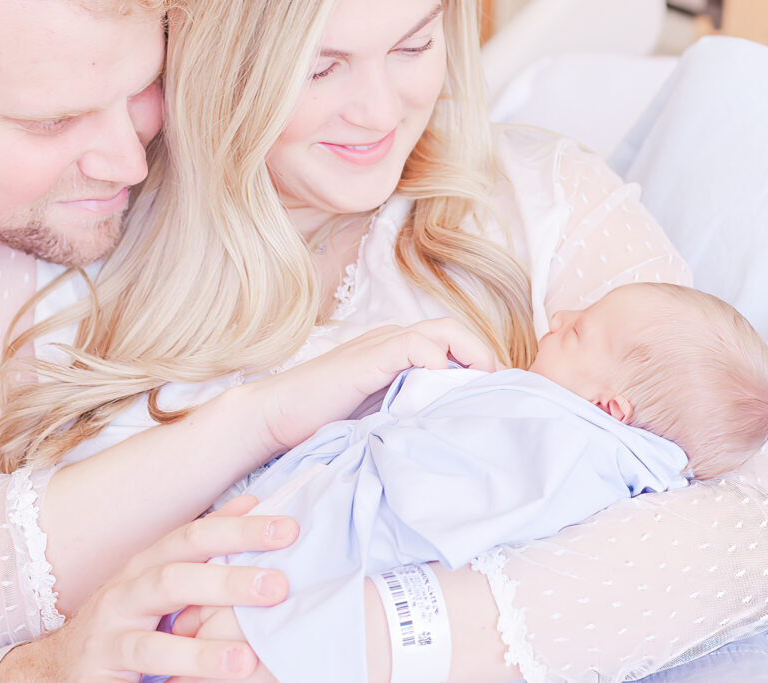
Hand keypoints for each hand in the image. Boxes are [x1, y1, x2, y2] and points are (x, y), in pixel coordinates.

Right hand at [0, 496, 297, 681]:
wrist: (64, 664)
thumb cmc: (130, 618)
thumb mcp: (168, 577)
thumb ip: (207, 545)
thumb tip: (254, 501)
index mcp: (151, 562)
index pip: (196, 536)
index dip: (240, 530)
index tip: (289, 530)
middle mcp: (127, 589)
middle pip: (177, 576)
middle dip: (229, 579)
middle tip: (279, 586)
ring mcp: (111, 630)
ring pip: (154, 639)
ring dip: (204, 649)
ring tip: (248, 657)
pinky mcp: (102, 667)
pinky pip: (142, 670)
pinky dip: (179, 675)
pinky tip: (217, 678)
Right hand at [258, 318, 497, 449]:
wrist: (274, 417)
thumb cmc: (320, 422)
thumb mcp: (376, 415)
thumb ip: (407, 410)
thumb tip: (446, 428)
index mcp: (394, 352)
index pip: (448, 342)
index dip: (475, 362)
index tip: (489, 395)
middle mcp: (390, 340)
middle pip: (452, 328)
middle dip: (481, 353)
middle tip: (494, 388)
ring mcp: (378, 345)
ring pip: (440, 330)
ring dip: (468, 354)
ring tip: (478, 386)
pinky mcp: (367, 357)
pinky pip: (415, 346)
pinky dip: (436, 362)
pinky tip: (438, 389)